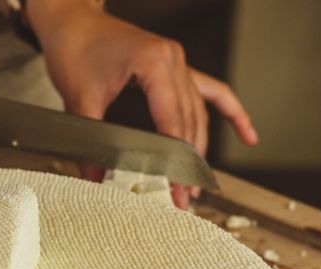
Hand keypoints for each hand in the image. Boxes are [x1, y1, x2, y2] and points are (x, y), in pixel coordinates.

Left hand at [27, 0, 257, 208]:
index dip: (175, 160)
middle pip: (189, 121)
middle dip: (188, 164)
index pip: (172, 122)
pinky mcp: (176, 67)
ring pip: (198, 114)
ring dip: (200, 150)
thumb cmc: (75, 47)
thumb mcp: (79, 97)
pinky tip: (248, 134)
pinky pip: (212, 91)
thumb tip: (95, 177)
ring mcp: (178, 62)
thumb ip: (90, 138)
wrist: (72, 19)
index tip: (174, 188)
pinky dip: (230, 112)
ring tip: (196, 185)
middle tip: (184, 198)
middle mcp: (173, 60)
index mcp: (154, 63)